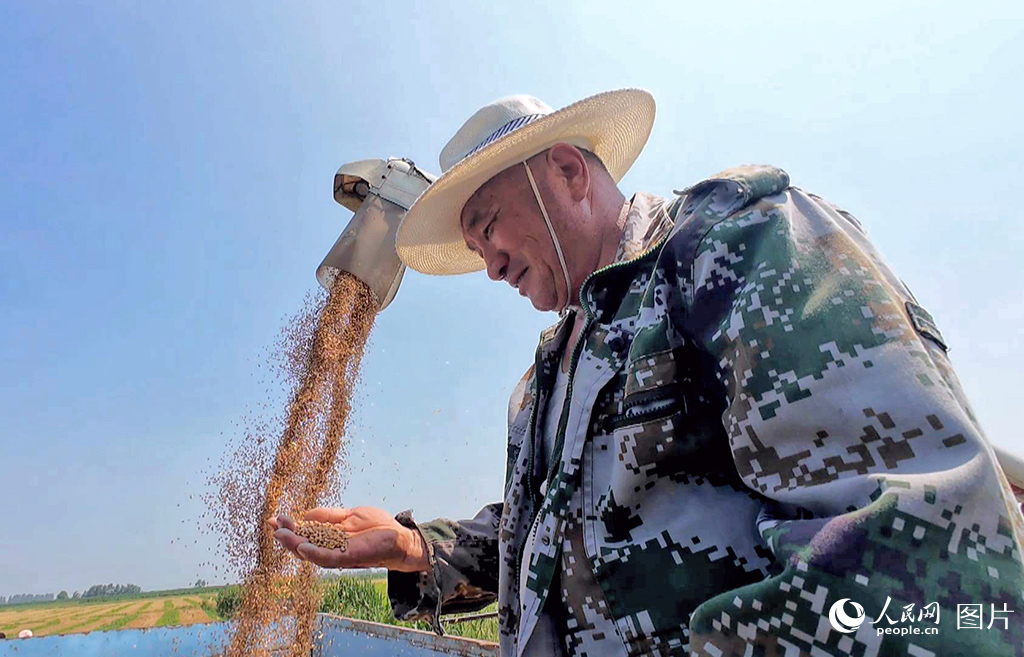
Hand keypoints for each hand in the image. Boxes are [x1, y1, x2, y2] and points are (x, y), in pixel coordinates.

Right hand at [269, 507, 428, 572]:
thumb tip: (306, 514)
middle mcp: (332, 548)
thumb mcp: (350, 515)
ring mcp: (340, 555)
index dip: (289, 528)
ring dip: (295, 545)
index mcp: (330, 538)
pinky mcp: (350, 558)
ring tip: (281, 535)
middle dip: (286, 537)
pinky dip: (315, 553)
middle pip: (303, 546)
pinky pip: (328, 558)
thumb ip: (329, 516)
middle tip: (273, 525)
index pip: (305, 535)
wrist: (401, 537)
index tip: (275, 518)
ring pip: (311, 554)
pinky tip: (303, 546)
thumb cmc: (379, 527)